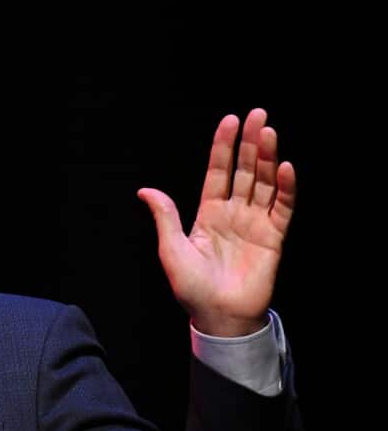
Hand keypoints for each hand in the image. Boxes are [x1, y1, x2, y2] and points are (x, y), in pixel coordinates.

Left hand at [138, 108, 296, 336]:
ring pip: (265, 183)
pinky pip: (282, 209)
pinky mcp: (274, 239)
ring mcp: (255, 224)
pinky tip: (285, 168)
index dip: (223, 146)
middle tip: (259, 113)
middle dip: (251, 142)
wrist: (217, 316)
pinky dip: (285, 189)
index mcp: (208, 213)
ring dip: (268, 158)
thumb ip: (165, 217)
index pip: (218, 171)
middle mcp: (234, 213)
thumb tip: (145, 190)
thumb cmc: (191, 287)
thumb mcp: (172, 248)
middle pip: (245, 171)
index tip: (230, 120)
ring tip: (269, 132)